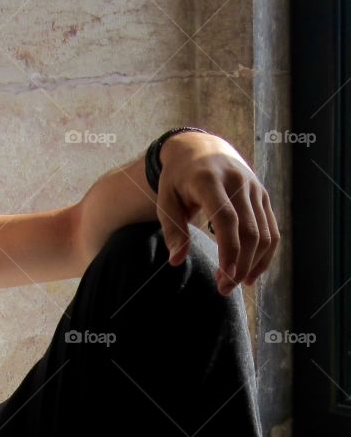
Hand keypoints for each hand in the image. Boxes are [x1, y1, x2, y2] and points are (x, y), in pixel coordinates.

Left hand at [155, 131, 280, 295]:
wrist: (200, 148)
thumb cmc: (177, 179)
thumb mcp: (165, 200)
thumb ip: (172, 230)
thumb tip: (176, 261)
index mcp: (209, 180)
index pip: (226, 218)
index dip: (229, 249)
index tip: (224, 276)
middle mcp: (237, 182)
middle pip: (250, 230)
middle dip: (240, 264)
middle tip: (224, 288)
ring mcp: (254, 188)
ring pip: (265, 232)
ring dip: (254, 263)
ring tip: (234, 283)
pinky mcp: (263, 196)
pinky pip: (271, 229)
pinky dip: (265, 254)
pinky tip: (251, 272)